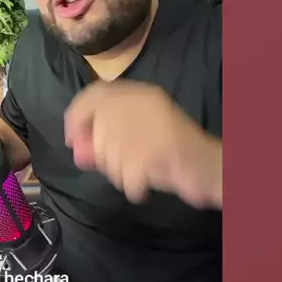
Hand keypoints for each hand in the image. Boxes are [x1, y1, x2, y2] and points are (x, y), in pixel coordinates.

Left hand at [64, 80, 221, 208]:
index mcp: (140, 94)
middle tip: (121, 168)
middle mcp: (143, 104)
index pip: (94, 93)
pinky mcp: (157, 151)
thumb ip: (105, 139)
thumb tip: (75, 149)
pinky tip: (146, 185)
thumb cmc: (172, 152)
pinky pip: (128, 178)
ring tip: (142, 173)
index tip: (71, 138)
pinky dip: (135, 188)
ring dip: (121, 174)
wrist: (210, 167)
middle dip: (103, 157)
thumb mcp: (136, 137)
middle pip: (99, 132)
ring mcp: (150, 126)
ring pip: (111, 157)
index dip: (77, 115)